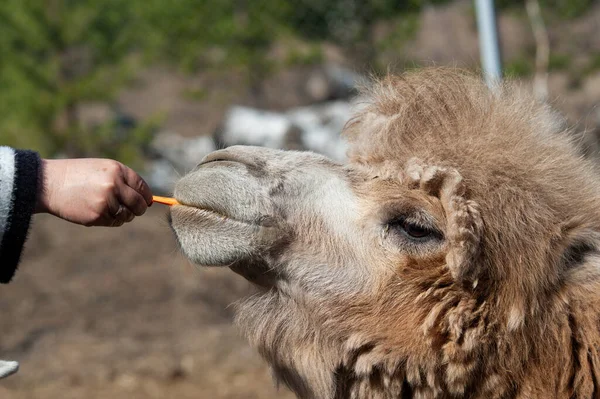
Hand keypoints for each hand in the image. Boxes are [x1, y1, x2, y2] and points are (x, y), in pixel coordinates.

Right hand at [35, 158, 152, 226]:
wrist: (50, 184)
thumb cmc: (79, 175)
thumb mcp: (103, 169)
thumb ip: (124, 180)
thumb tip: (147, 199)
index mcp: (117, 170)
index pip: (142, 187)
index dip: (146, 197)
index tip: (146, 201)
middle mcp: (114, 185)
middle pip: (139, 204)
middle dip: (139, 209)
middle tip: (135, 210)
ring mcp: (106, 201)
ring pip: (127, 215)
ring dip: (123, 215)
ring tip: (110, 208)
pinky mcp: (97, 215)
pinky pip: (114, 222)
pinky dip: (111, 220)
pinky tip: (99, 212)